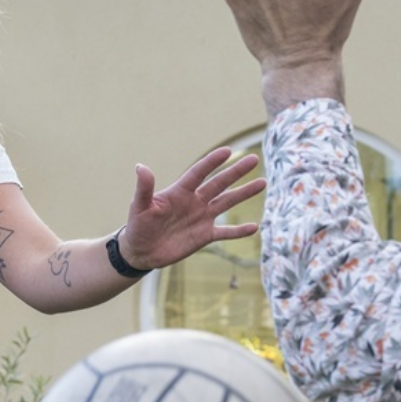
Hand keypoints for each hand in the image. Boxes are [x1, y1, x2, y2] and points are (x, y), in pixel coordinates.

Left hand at [117, 148, 267, 268]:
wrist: (141, 251)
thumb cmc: (138, 226)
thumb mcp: (140, 207)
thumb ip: (145, 188)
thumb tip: (141, 167)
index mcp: (180, 192)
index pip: (199, 173)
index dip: (212, 162)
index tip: (228, 151)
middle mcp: (195, 201)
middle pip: (219, 183)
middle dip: (236, 172)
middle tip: (254, 159)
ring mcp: (202, 218)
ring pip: (227, 202)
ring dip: (244, 194)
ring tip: (262, 183)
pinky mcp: (204, 236)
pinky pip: (225, 232)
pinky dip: (239, 231)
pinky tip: (255, 227)